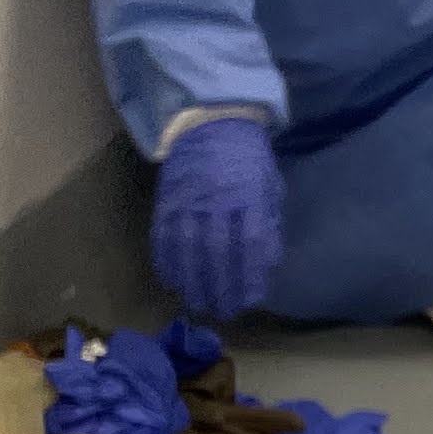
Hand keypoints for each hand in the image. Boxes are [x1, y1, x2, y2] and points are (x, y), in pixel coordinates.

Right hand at [151, 116, 283, 321]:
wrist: (209, 121)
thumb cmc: (246, 156)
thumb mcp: (268, 183)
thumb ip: (268, 221)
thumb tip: (267, 263)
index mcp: (249, 193)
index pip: (252, 242)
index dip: (250, 275)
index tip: (250, 299)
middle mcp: (218, 198)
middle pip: (219, 251)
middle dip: (221, 286)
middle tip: (223, 312)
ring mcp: (189, 199)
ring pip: (189, 248)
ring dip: (192, 281)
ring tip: (198, 303)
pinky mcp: (166, 198)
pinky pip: (164, 236)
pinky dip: (167, 261)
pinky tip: (173, 280)